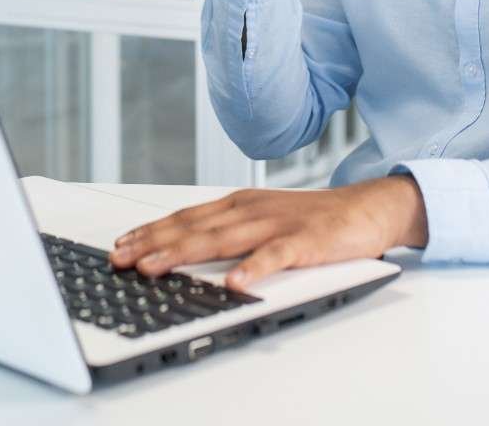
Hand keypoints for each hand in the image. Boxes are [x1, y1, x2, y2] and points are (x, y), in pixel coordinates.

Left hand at [108, 177, 427, 291]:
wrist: (369, 208)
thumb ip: (229, 232)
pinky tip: (234, 283)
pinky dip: (253, 268)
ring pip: (222, 239)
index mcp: (238, 204)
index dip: (150, 230)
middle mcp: (251, 210)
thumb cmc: (313, 219)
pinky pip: (275, 256)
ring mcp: (277, 224)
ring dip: (183, 253)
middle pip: (193, 227)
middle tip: (119, 259)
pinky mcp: (305, 241)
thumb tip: (186, 250)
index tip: (120, 244)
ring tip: (154, 268)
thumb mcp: (263, 219)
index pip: (185, 216)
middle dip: (152, 243)